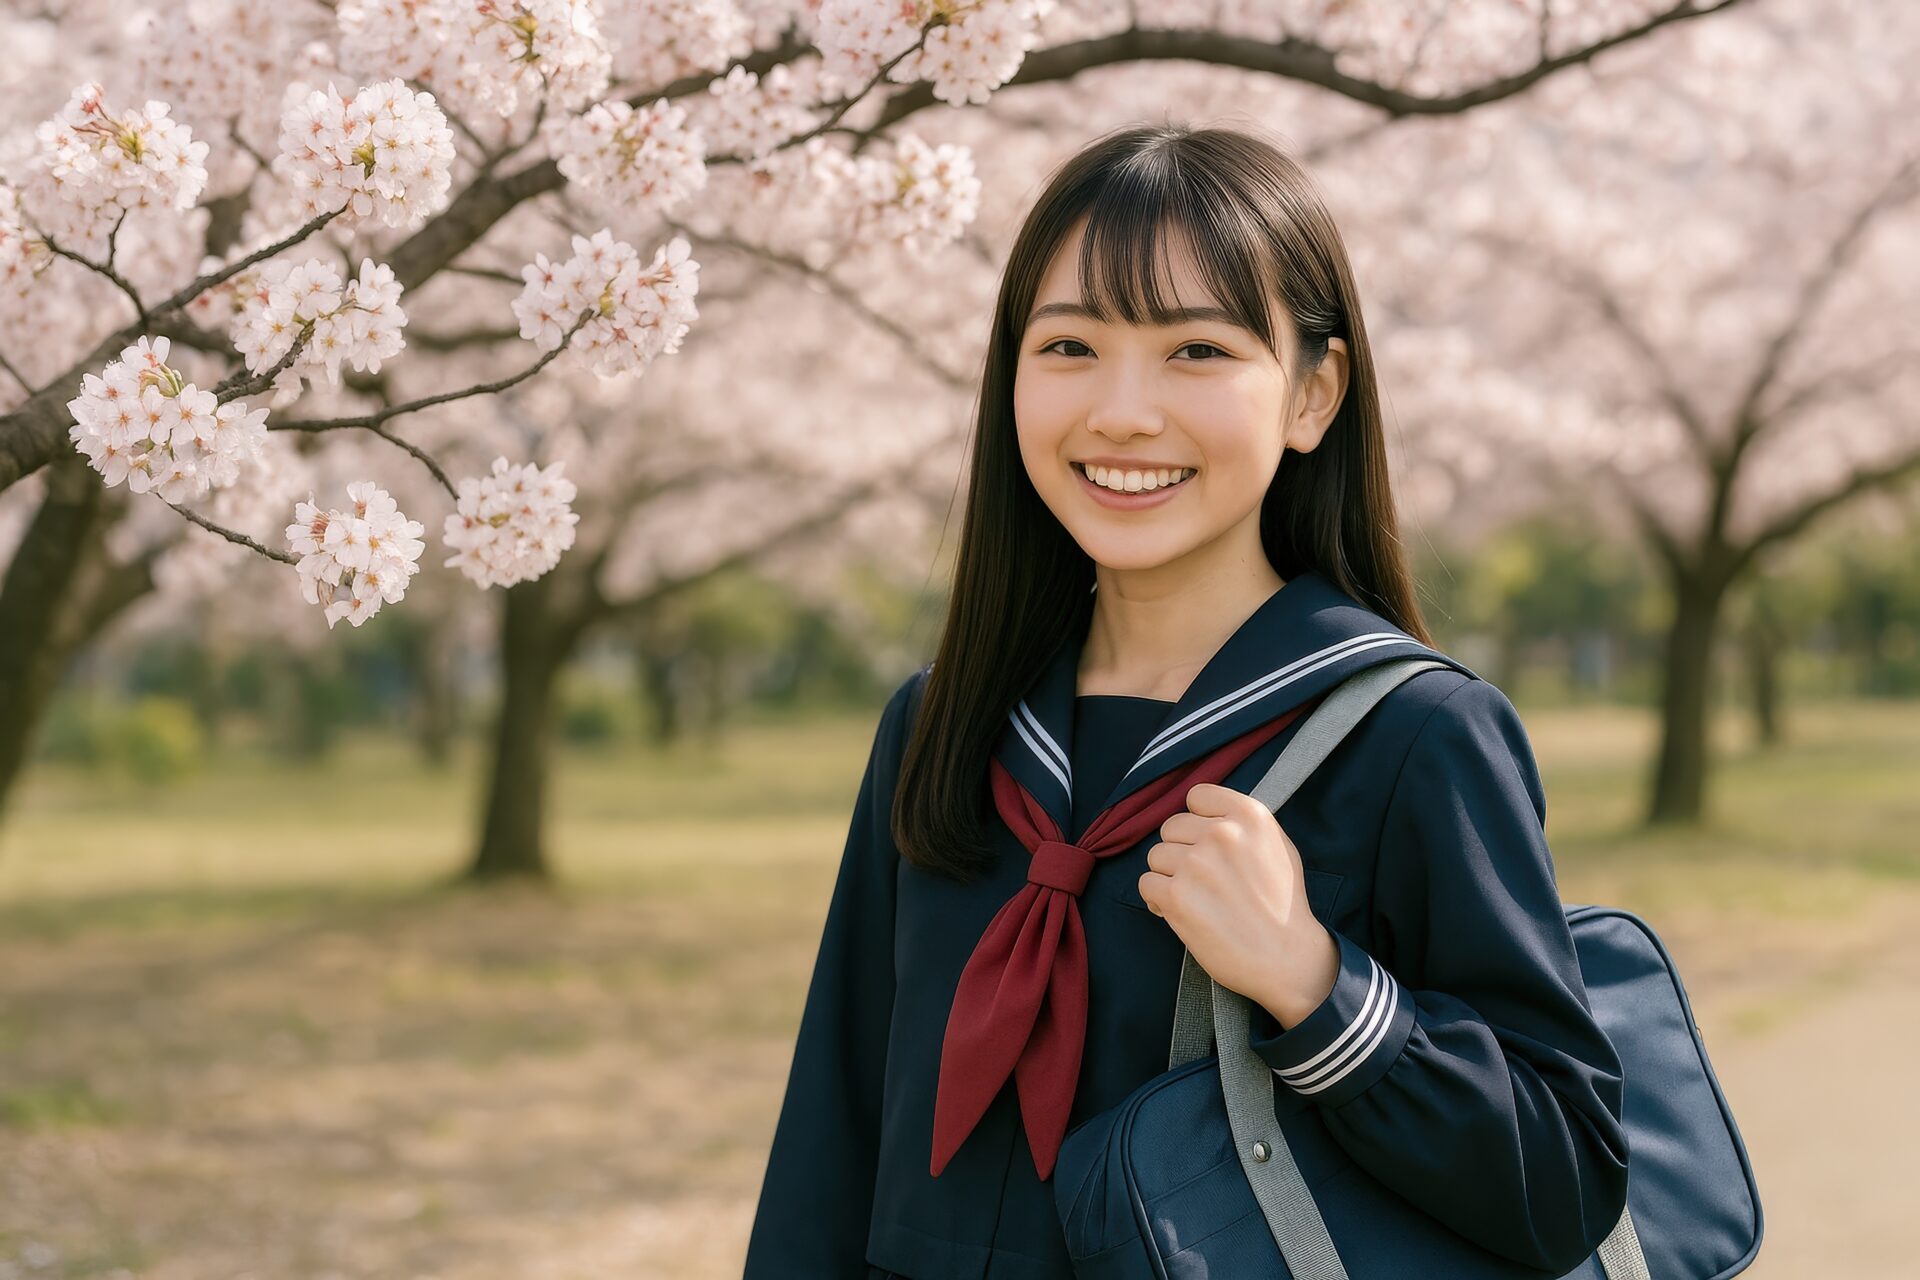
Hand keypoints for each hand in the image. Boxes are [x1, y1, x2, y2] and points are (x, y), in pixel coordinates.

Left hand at [1137, 782, 1339, 1027]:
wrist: (1287, 957)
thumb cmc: (1283, 904)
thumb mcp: (1277, 846)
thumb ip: (1241, 824)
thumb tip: (1204, 815)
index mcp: (1249, 815)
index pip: (1197, 796)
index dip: (1197, 821)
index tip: (1206, 842)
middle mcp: (1221, 833)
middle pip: (1171, 827)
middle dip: (1181, 851)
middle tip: (1202, 878)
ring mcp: (1196, 863)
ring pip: (1156, 856)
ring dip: (1169, 876)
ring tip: (1194, 897)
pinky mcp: (1177, 896)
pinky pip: (1146, 883)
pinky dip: (1157, 899)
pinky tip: (1177, 911)